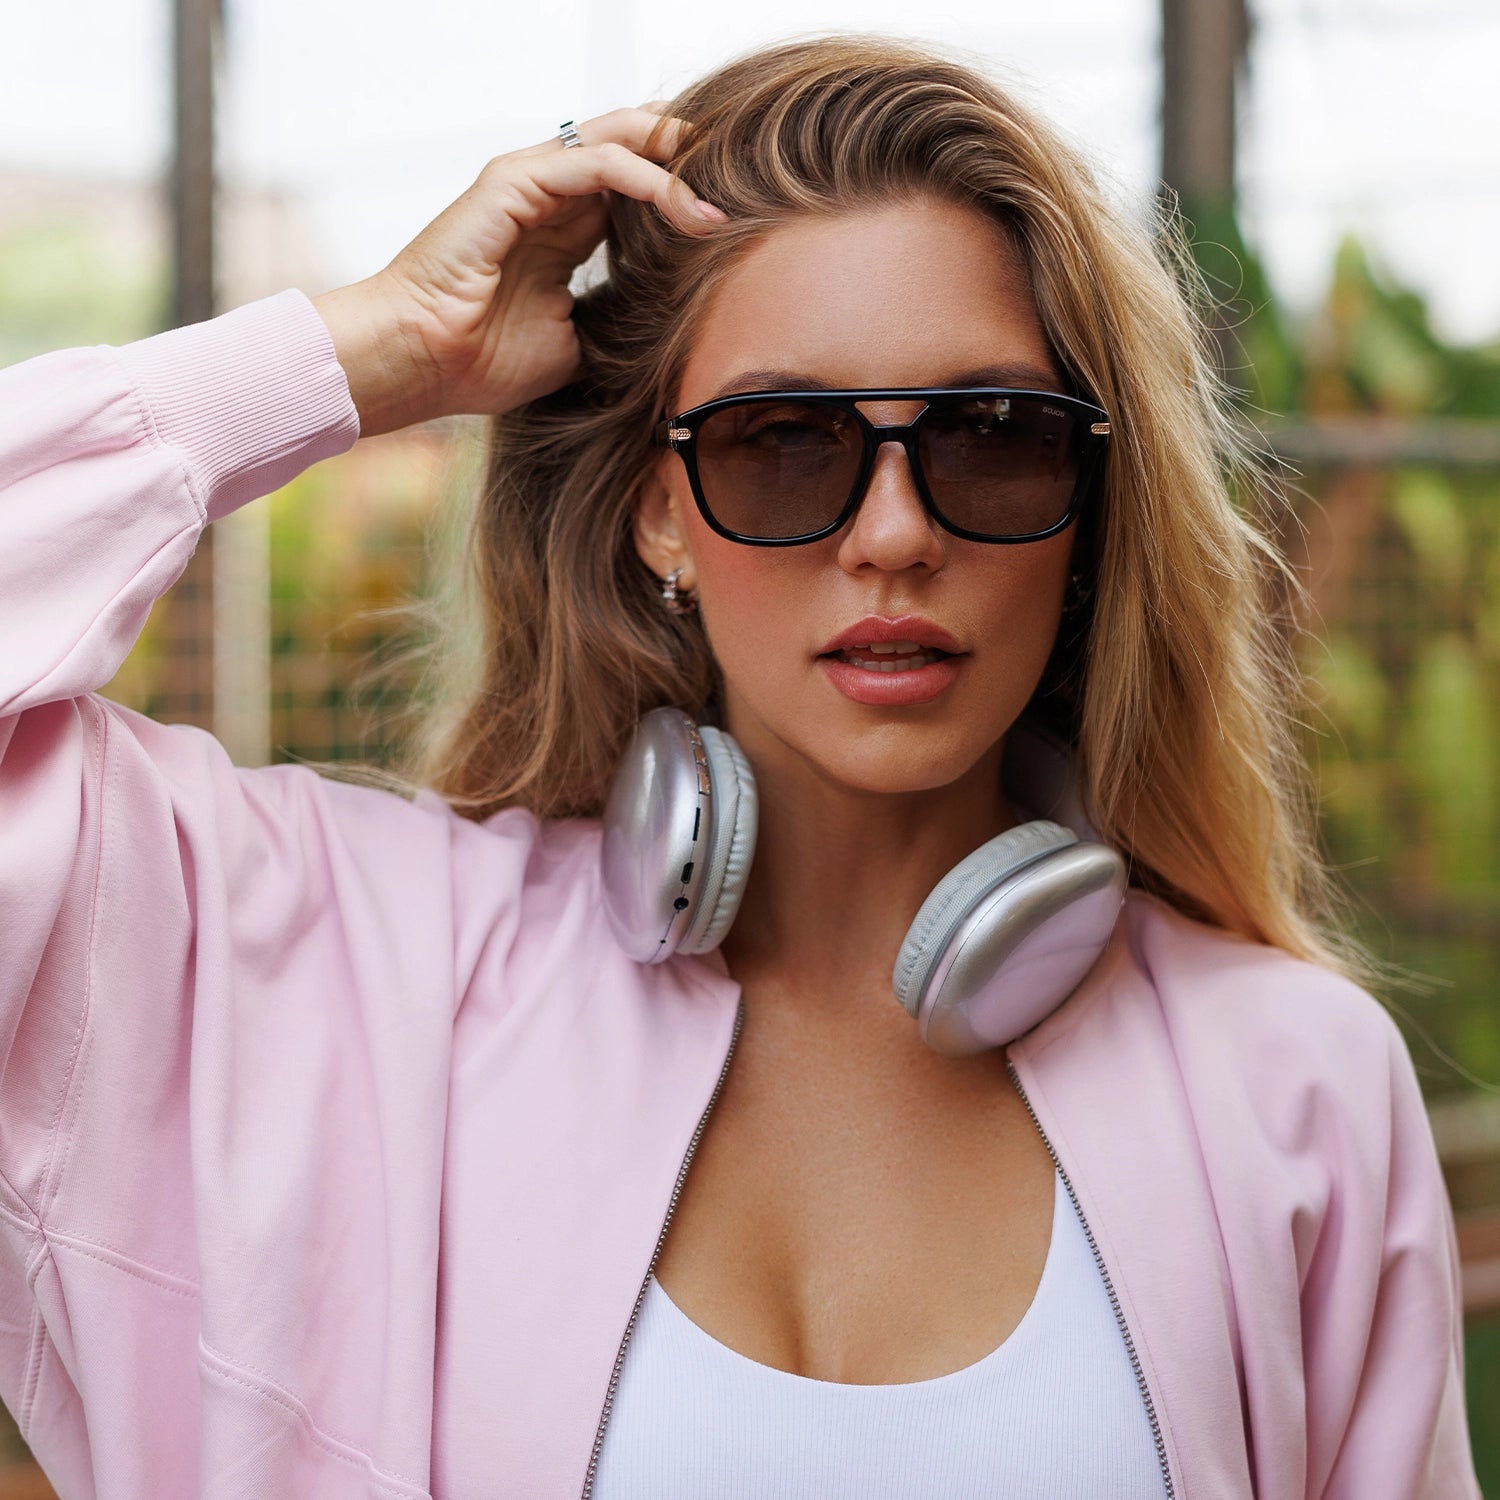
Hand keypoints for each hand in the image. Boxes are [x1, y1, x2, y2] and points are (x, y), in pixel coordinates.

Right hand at [313, 107, 723, 436]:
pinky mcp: (514, 180)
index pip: (635, 189)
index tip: (733, 226)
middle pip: (633, 147)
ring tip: (718, 204)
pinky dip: (645, 179)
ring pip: (620, 142)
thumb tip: (671, 340)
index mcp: (564, 231)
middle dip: (688, 161)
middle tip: (740, 186)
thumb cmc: (483, 364)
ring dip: (677, 167)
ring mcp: (531, 182)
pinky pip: (596, 163)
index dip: (683, 196)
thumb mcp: (574, 347)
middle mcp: (550, 197)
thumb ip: (613, 324)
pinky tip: (681, 206)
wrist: (423, 363)